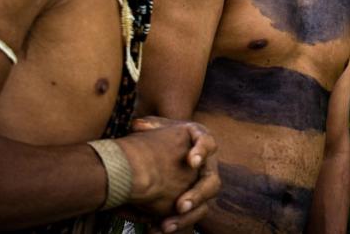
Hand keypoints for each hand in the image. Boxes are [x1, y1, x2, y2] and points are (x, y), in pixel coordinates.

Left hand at [113, 116, 219, 232]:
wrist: (164, 155)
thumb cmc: (163, 139)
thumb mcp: (158, 129)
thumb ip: (151, 127)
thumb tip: (138, 126)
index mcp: (201, 142)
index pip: (208, 143)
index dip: (202, 152)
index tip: (192, 161)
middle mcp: (208, 166)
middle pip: (211, 183)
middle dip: (197, 195)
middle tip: (181, 206)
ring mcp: (203, 187)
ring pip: (203, 207)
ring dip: (186, 218)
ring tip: (166, 226)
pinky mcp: (195, 204)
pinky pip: (190, 218)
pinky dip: (176, 225)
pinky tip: (156, 230)